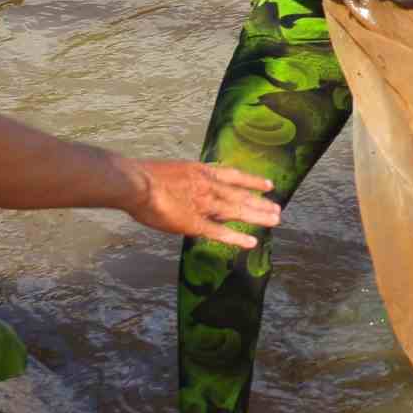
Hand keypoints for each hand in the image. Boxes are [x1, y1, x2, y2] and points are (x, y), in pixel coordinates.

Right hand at [116, 159, 278, 247]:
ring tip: (275, 220)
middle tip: (278, 209)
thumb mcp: (171, 169)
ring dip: (256, 216)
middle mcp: (207, 186)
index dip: (251, 180)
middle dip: (260, 202)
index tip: (268, 185)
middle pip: (240, 195)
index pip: (233, 175)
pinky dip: (236, 238)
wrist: (135, 182)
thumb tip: (184, 186)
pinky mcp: (194, 223)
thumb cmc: (143, 175)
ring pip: (236, 211)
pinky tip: (251, 242)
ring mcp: (202, 204)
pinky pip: (219, 231)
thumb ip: (183, 179)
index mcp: (200, 172)